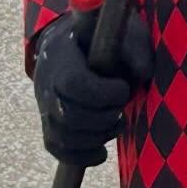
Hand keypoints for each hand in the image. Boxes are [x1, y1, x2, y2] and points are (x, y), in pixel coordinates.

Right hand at [33, 0, 153, 167]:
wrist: (73, 38)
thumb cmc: (104, 35)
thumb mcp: (122, 31)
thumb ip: (135, 50)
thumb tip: (144, 75)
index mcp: (61, 53)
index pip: (72, 83)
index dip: (101, 94)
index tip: (123, 90)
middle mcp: (45, 81)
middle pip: (66, 114)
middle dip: (102, 119)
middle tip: (121, 109)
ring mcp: (43, 103)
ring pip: (60, 135)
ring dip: (94, 138)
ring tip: (117, 125)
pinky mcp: (48, 120)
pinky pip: (55, 147)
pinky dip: (79, 156)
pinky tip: (101, 154)